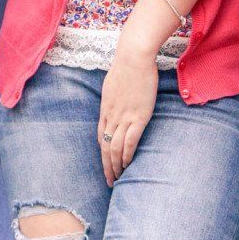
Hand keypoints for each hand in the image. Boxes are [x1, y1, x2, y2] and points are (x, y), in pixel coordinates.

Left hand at [98, 47, 158, 184]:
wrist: (133, 58)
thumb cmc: (126, 66)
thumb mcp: (113, 83)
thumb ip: (114, 95)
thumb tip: (117, 99)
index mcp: (106, 109)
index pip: (100, 136)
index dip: (101, 154)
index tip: (105, 165)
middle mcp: (112, 116)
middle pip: (105, 147)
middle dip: (106, 166)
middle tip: (110, 181)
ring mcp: (124, 117)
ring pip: (115, 147)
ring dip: (116, 165)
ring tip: (119, 178)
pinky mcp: (138, 116)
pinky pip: (130, 141)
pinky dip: (127, 155)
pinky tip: (128, 164)